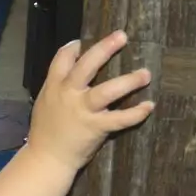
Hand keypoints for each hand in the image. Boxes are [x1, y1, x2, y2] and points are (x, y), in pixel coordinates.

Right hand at [26, 31, 153, 173]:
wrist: (46, 159)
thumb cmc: (46, 131)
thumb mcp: (45, 102)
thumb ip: (58, 86)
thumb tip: (74, 69)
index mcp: (54, 86)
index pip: (62, 59)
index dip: (73, 48)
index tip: (82, 42)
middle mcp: (69, 94)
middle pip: (87, 66)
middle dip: (105, 49)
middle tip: (122, 36)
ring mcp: (83, 111)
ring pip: (108, 91)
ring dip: (129, 81)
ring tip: (145, 74)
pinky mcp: (96, 127)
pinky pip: (120, 119)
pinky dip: (136, 113)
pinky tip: (149, 105)